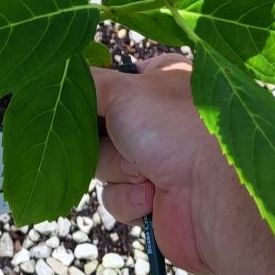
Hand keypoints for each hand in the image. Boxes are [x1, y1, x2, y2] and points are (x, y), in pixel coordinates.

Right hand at [92, 55, 274, 274]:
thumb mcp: (123, 89)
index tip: (82, 96)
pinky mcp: (155, 199)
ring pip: (103, 161)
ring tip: (146, 170)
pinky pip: (116, 196)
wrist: (219, 200)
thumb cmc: (179, 128)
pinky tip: (153, 197)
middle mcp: (161, 117)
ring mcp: (159, 159)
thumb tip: (55, 74)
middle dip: (104, 136)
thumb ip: (86, 80)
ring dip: (118, 169)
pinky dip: (130, 198)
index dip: (97, 91)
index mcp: (162, 78)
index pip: (113, 78)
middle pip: (99, 123)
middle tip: (119, 135)